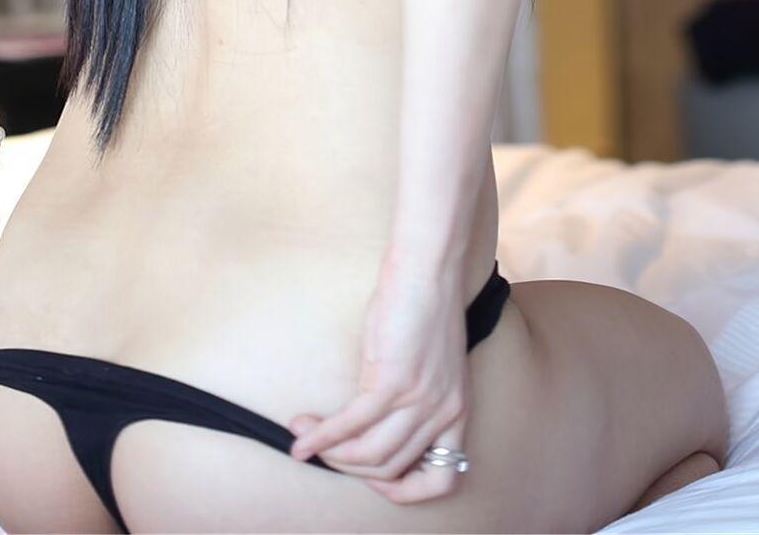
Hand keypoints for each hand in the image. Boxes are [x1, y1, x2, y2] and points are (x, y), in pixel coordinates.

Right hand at [287, 251, 469, 502]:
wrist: (427, 268)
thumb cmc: (421, 308)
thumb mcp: (428, 368)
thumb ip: (409, 403)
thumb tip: (365, 429)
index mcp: (457, 411)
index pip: (442, 480)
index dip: (405, 490)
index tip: (373, 480)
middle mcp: (443, 412)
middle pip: (391, 468)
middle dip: (349, 466)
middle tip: (322, 451)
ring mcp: (420, 399)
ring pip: (370, 455)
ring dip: (331, 453)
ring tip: (304, 439)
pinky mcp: (393, 382)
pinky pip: (352, 424)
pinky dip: (322, 435)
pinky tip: (302, 435)